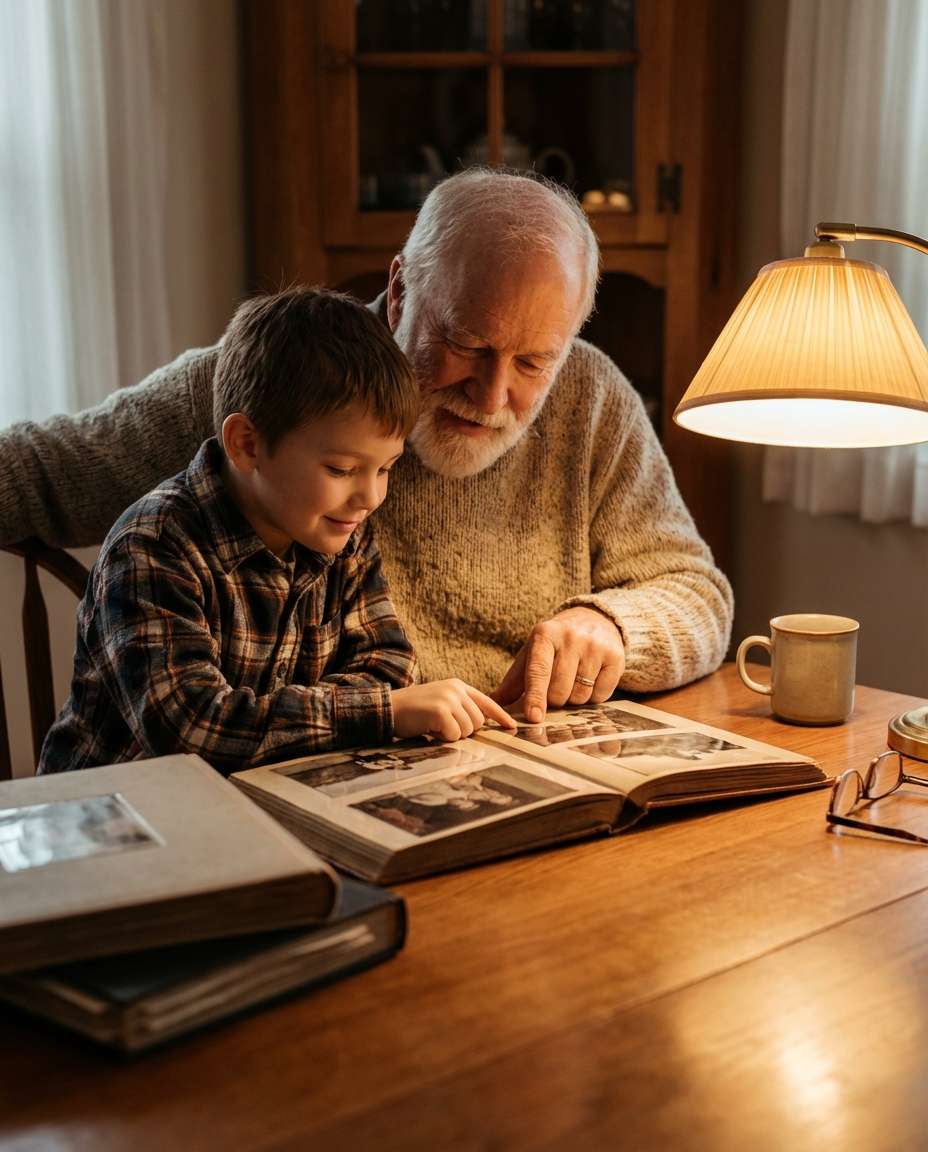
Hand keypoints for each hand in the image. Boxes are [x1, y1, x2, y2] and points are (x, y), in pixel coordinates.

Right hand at [392, 679, 516, 741]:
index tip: (512, 726)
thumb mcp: (440, 702)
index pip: (487, 702)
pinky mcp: (440, 711)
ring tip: (434, 727)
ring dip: (452, 735)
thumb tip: (481, 725)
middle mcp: (455, 689)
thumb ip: (460, 708)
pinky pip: (454, 735)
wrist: (387, 708)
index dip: (501, 716)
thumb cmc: (413, 711)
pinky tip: (429, 729)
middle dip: (464, 731)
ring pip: (468, 730)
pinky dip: (443, 738)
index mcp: (457, 685)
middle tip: (443, 728)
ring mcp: (448, 699)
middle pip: (479, 721)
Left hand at [491, 607, 624, 722]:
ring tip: (574, 679)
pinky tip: (591, 679)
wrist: (594, 620)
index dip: (536, 696)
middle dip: (554, 699)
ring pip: (580, 695)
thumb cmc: (555, 644)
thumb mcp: (532, 654)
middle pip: (559, 691)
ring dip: (574, 698)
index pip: (538, 671)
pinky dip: (593, 696)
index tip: (534, 717)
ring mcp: (595, 647)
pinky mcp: (616, 657)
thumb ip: (513, 681)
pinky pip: (601, 695)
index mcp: (544, 635)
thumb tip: (493, 704)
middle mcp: (571, 638)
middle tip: (556, 685)